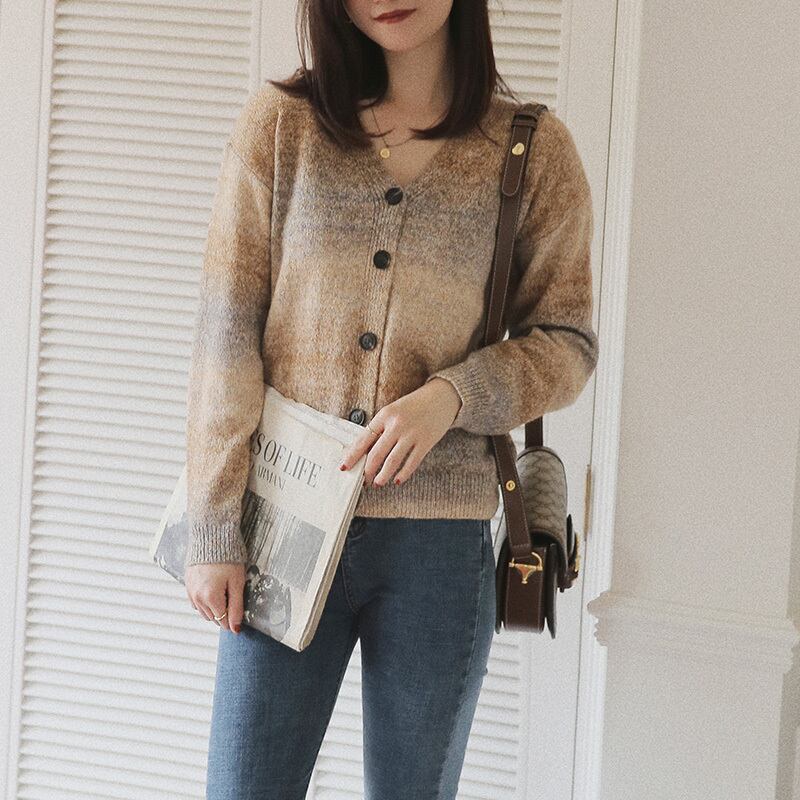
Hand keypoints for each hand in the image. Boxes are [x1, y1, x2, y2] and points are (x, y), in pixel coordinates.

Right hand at [185, 562, 245, 633]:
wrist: (212, 537)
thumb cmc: (228, 558)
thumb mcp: (237, 582)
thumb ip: (236, 607)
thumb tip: (235, 628)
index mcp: (210, 598)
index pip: (223, 621)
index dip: (233, 619)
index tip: (239, 613)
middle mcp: (197, 598)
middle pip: (213, 618)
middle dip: (224, 613)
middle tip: (233, 597)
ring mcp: (190, 591)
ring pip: (203, 612)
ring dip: (214, 608)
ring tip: (224, 591)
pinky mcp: (187, 584)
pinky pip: (195, 602)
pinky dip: (204, 601)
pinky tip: (213, 589)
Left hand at [339, 377, 461, 487]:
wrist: (442, 397)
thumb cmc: (414, 405)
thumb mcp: (393, 410)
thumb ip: (381, 427)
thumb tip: (365, 451)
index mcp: (385, 414)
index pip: (364, 439)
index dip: (353, 455)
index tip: (344, 467)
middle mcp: (397, 424)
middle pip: (376, 454)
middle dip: (367, 471)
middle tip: (364, 480)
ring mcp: (412, 434)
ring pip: (392, 462)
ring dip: (382, 476)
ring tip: (377, 483)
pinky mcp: (426, 442)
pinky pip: (411, 463)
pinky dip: (402, 474)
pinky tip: (397, 480)